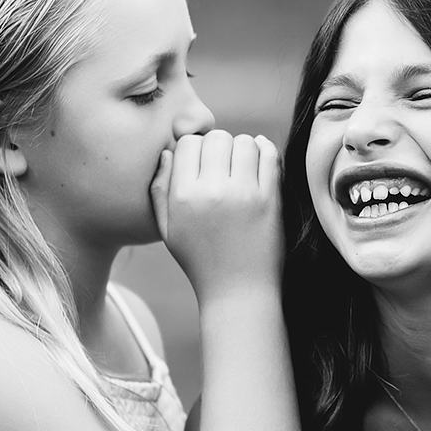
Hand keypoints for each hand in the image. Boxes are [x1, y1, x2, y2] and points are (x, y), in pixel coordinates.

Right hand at [152, 129, 282, 298]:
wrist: (238, 292)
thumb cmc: (200, 261)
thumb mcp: (167, 229)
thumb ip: (159, 189)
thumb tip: (166, 152)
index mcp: (183, 197)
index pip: (187, 144)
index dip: (195, 150)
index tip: (203, 164)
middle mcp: (211, 191)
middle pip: (216, 138)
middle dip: (219, 146)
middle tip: (224, 165)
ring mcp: (243, 194)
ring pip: (244, 142)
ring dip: (243, 148)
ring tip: (242, 165)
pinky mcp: (270, 199)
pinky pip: (270, 155)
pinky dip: (265, 150)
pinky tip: (259, 160)